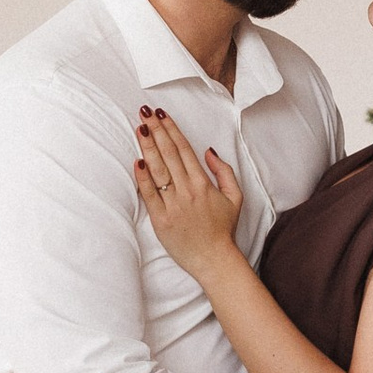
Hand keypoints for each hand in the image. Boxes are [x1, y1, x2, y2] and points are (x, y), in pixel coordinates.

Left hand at [134, 108, 244, 273]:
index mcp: (203, 183)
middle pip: (168, 154)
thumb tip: (208, 151)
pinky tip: (137, 160)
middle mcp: (187, 191)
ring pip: (158, 170)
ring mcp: (173, 205)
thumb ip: (224, 171)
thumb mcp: (235, 197)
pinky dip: (142, 177)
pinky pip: (149, 194)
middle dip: (156, 130)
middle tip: (144, 112)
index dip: (171, 129)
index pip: (184, 149)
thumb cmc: (223, 229)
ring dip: (147, 147)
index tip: (161, 114)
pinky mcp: (161, 220)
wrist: (214, 260)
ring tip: (140, 128)